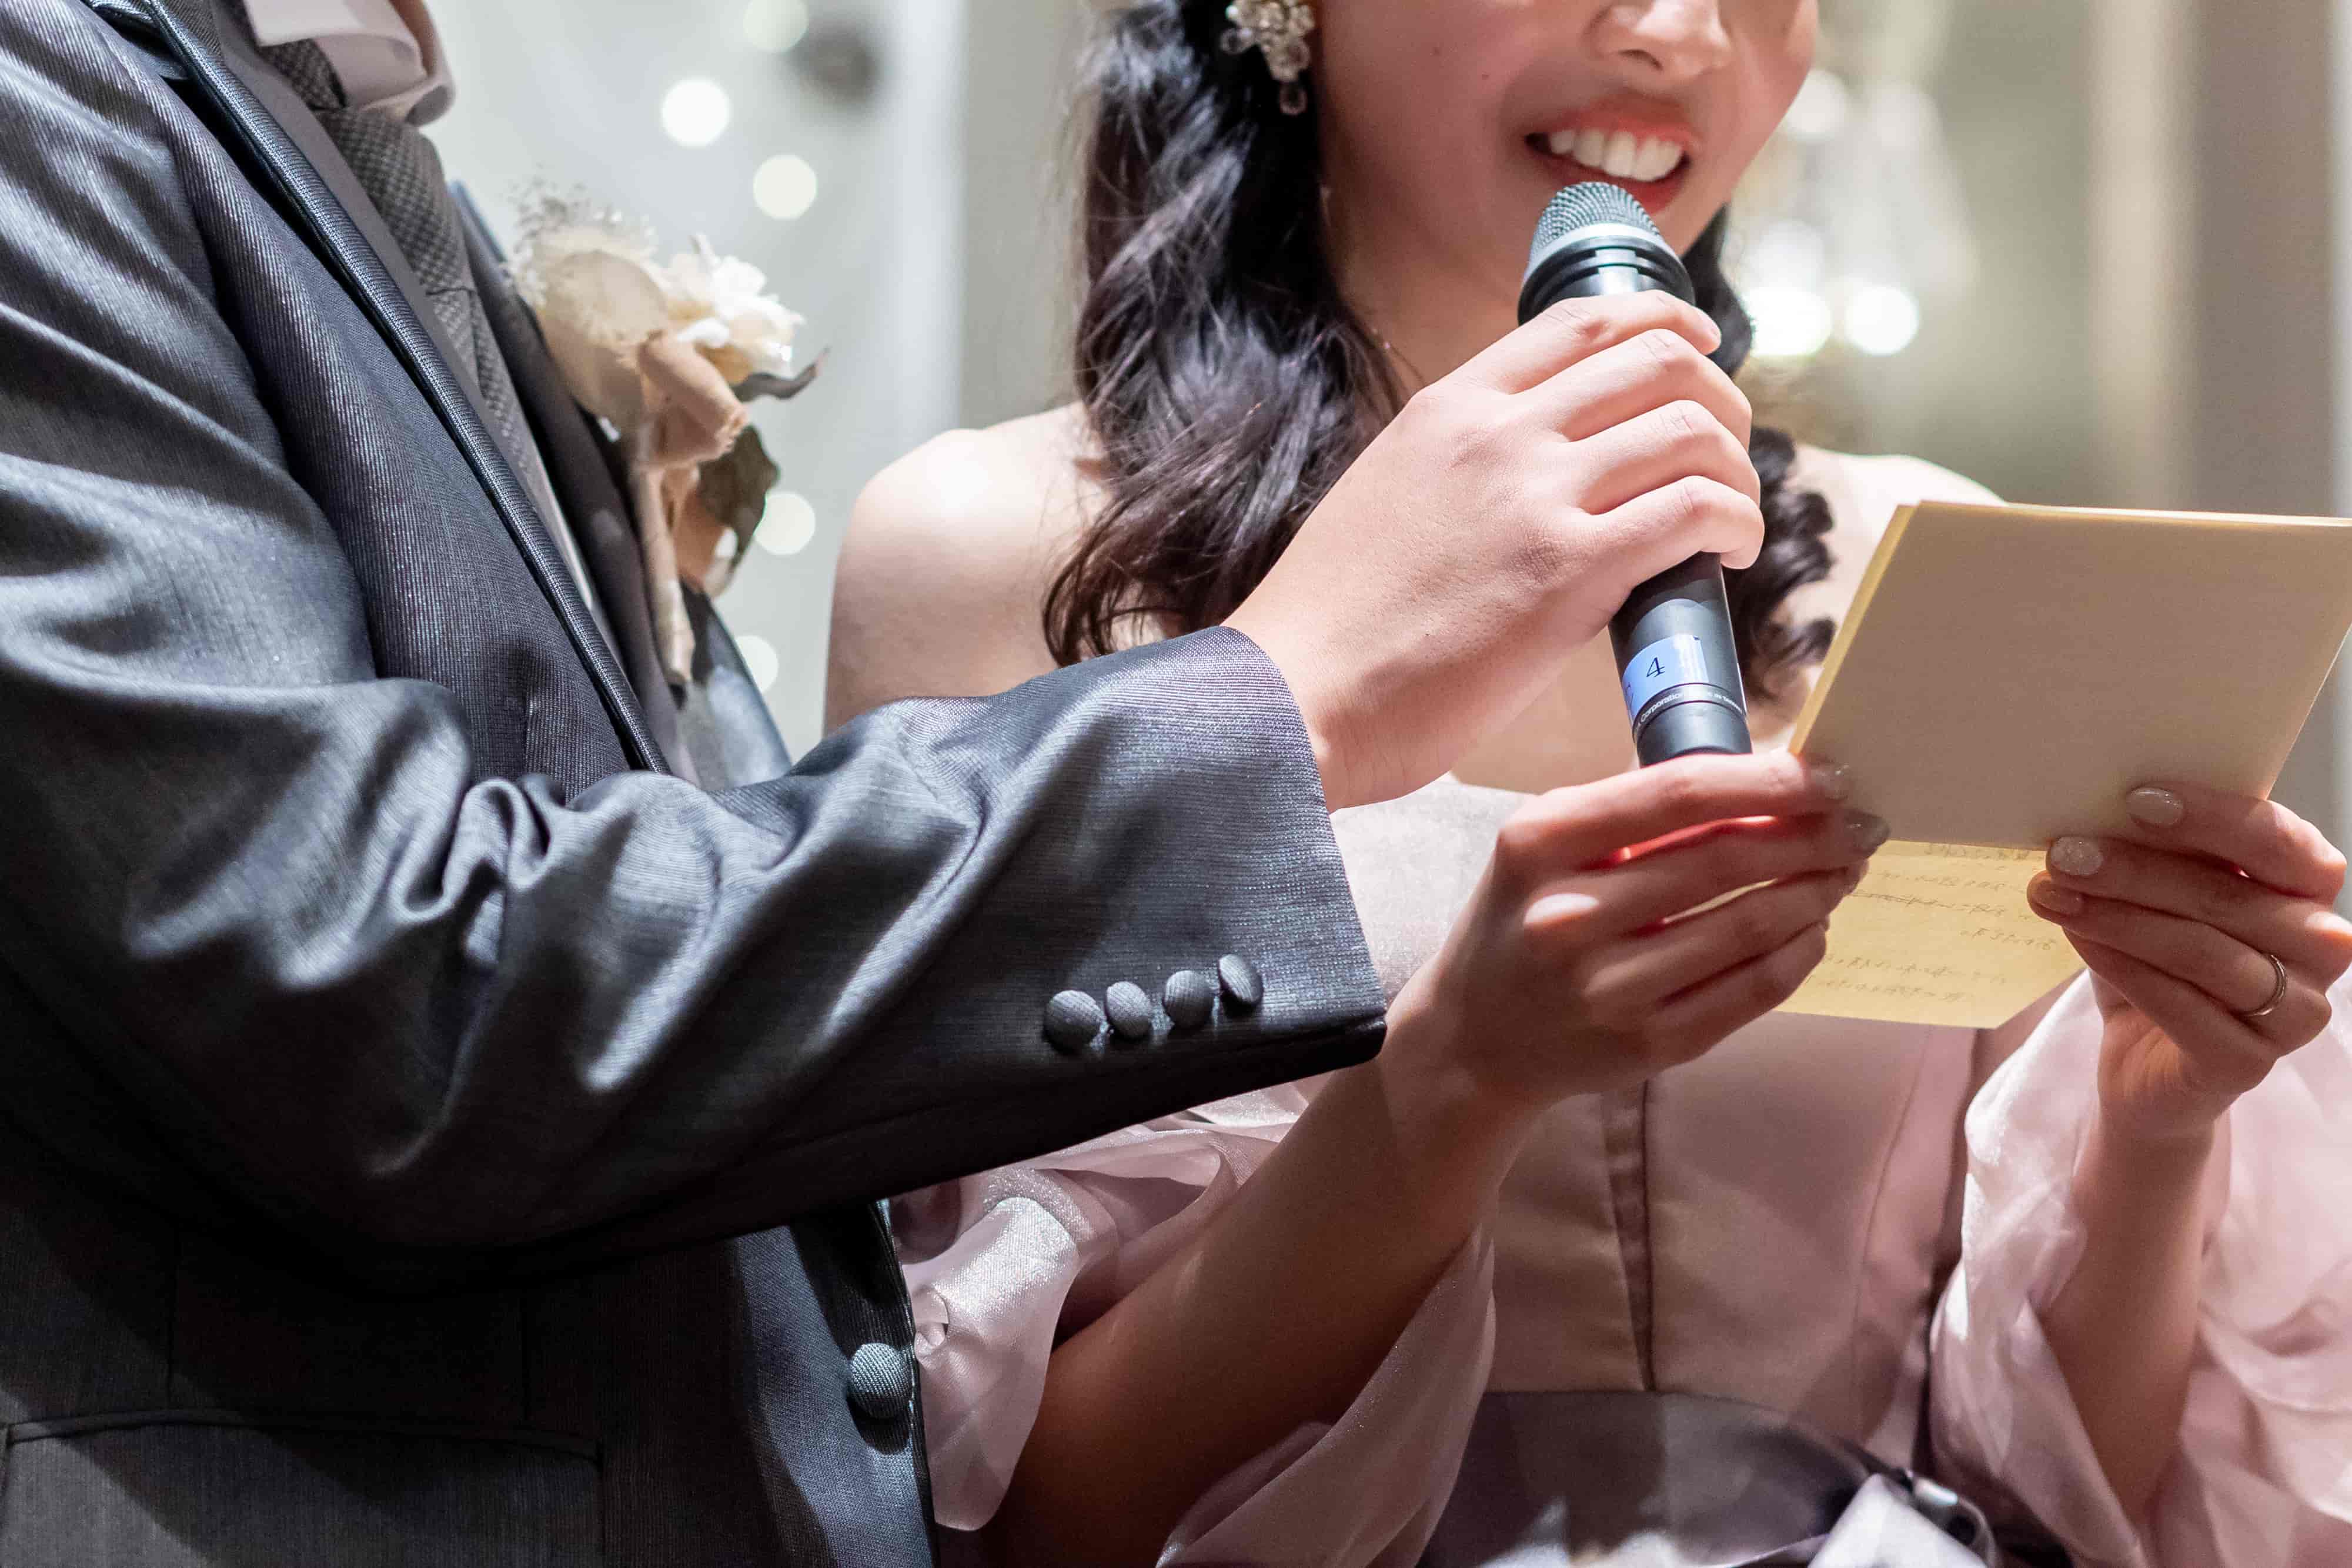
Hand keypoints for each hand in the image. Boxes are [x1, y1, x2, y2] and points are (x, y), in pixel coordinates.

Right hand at [1226, 294, 1761, 809]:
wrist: (1288, 697)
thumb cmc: (1330, 629)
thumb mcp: (1389, 499)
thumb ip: (1463, 473)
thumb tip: (1541, 489)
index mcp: (1450, 407)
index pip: (1584, 321)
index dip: (1666, 324)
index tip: (1700, 353)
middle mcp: (1498, 432)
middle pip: (1657, 362)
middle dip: (1719, 401)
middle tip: (1728, 454)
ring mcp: (1535, 496)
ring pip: (1690, 431)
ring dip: (1737, 469)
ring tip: (1735, 517)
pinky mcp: (1567, 573)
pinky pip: (1694, 511)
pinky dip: (1735, 523)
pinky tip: (1730, 556)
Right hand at [1385, 753, 1882, 1134]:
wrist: (1475, 1039)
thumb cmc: (1526, 918)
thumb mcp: (1551, 846)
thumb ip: (1641, 813)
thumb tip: (1774, 781)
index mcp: (1541, 842)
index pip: (1680, 793)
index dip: (1770, 780)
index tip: (1830, 776)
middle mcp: (1570, 913)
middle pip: (1727, 857)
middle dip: (1813, 835)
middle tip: (1859, 825)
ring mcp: (1610, 987)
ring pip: (1752, 925)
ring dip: (1817, 891)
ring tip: (1843, 871)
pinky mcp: (1648, 1043)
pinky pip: (1753, 989)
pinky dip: (1800, 952)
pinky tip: (1812, 929)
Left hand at [2028, 783, 2351, 1146]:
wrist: (2143, 1064)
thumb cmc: (2155, 960)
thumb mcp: (2156, 896)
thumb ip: (2155, 854)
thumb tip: (2092, 809)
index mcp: (2308, 890)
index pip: (2284, 844)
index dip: (2215, 818)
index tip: (2134, 799)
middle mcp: (2319, 950)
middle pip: (2231, 898)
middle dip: (2137, 870)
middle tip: (2063, 853)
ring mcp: (2293, 1014)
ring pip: (2206, 953)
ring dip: (2120, 918)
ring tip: (2051, 893)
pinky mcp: (2247, 1064)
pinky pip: (2185, 1009)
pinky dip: (2125, 968)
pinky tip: (2079, 938)